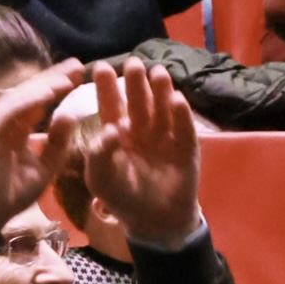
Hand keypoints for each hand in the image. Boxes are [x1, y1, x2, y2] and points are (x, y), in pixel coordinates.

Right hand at [0, 63, 83, 232]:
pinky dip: (29, 99)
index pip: (37, 102)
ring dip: (43, 85)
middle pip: (30, 94)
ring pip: (20, 97)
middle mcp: (5, 124)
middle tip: (78, 65)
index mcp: (17, 130)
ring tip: (68, 75)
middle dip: (53, 78)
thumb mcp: (45, 167)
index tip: (79, 76)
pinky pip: (10, 111)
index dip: (56, 88)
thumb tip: (71, 115)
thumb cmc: (10, 195)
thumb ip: (58, 142)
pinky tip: (50, 91)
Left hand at [73, 61, 200, 238]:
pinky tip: (176, 98)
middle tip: (133, 63)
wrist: (154, 220)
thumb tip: (109, 129)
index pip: (110, 107)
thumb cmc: (123, 197)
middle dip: (135, 83)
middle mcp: (141, 130)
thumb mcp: (101, 179)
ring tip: (157, 72)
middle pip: (138, 102)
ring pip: (161, 109)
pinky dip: (180, 114)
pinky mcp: (186, 146)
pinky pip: (183, 128)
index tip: (101, 67)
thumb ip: (98, 155)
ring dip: (160, 91)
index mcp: (117, 134)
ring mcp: (165, 136)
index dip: (107, 88)